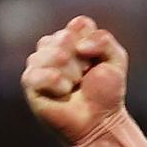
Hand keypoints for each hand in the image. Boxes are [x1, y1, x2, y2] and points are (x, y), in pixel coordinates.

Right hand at [21, 15, 128, 145]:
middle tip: (85, 77)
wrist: (100, 122)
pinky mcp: (30, 82)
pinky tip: (64, 92)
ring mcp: (38, 63)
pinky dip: (57, 83)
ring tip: (75, 87)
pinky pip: (40, 73)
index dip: (93, 44)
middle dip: (83, 61)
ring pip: (54, 54)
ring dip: (72, 73)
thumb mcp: (116, 60)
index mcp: (72, 38)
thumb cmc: (106, 92)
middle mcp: (52, 47)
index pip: (80, 25)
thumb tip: (77, 45)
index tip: (97, 62)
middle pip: (65, 37)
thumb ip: (103, 40)